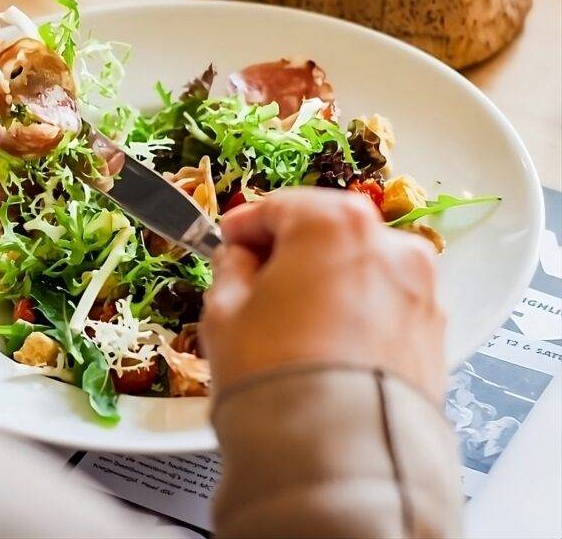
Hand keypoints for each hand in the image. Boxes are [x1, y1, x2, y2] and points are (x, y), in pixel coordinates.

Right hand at [202, 187, 444, 402]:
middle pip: (327, 231)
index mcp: (332, 223)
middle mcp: (388, 243)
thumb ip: (231, 268)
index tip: (228, 241)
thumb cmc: (275, 374)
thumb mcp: (224, 311)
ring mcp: (419, 288)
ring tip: (293, 321)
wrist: (338, 453)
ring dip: (327, 280)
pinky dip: (357, 311)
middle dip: (291, 251)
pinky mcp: (434, 331)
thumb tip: (241, 260)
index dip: (245, 225)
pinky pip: (385, 304)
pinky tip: (327, 343)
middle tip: (256, 280)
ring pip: (360, 268)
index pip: (279, 206)